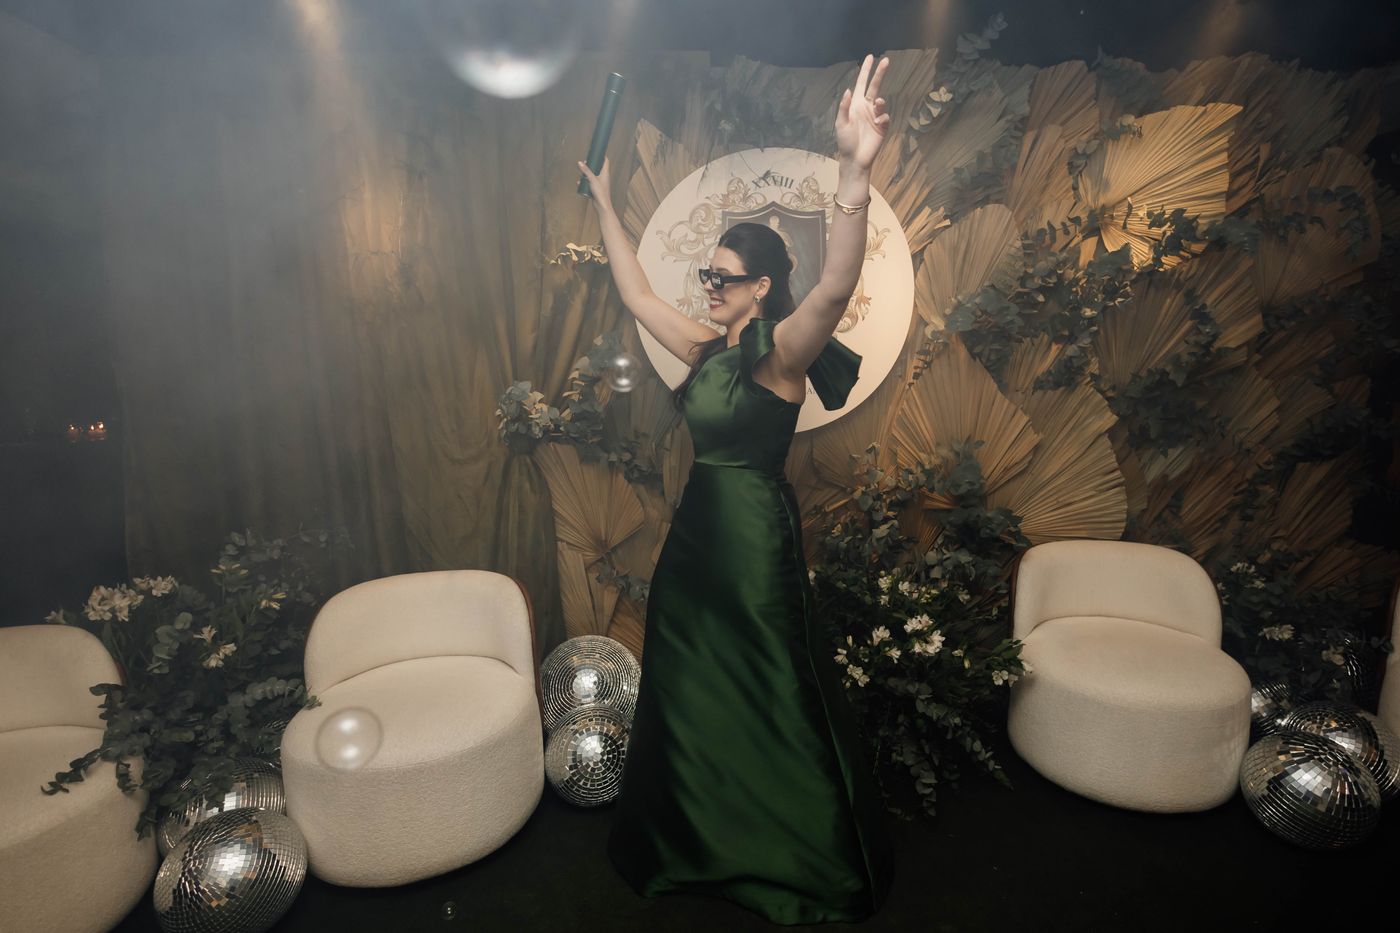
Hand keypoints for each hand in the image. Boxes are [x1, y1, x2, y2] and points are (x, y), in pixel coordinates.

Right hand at [577, 156, 613, 209]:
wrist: (602, 205)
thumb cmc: (600, 192)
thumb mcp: (592, 179)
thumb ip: (586, 171)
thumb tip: (580, 162)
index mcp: (605, 173)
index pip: (605, 161)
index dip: (602, 156)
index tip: (597, 152)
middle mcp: (603, 177)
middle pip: (598, 167)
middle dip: (591, 164)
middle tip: (585, 162)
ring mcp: (600, 183)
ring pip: (593, 175)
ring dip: (587, 174)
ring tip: (581, 173)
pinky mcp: (596, 189)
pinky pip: (590, 183)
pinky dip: (585, 181)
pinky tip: (579, 183)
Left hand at [834, 53, 890, 169]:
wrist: (855, 159)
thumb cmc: (845, 142)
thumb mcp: (841, 124)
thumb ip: (844, 107)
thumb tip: (848, 90)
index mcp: (855, 104)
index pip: (861, 83)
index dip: (865, 71)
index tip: (870, 57)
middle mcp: (866, 107)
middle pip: (875, 86)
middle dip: (880, 73)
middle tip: (886, 60)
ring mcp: (875, 116)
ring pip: (881, 102)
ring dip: (879, 102)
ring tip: (877, 105)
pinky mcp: (883, 126)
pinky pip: (885, 117)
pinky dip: (882, 118)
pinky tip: (877, 125)